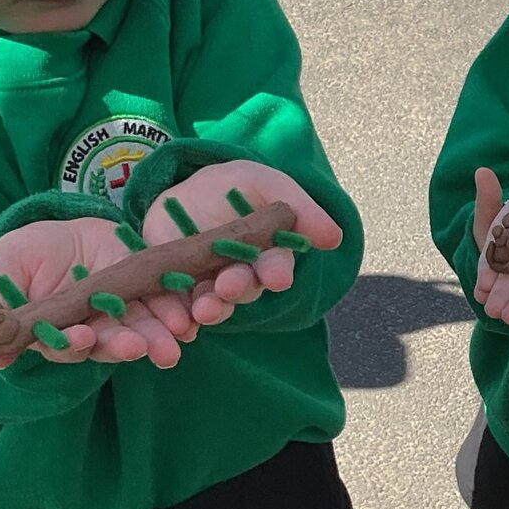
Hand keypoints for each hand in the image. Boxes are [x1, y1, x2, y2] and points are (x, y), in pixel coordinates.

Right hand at [0, 218, 184, 369]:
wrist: (63, 231)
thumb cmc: (24, 256)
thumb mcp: (3, 271)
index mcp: (58, 334)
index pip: (66, 346)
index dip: (74, 344)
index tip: (82, 337)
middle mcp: (94, 331)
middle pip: (110, 343)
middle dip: (126, 344)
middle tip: (140, 346)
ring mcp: (123, 315)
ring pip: (143, 329)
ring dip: (159, 334)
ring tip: (176, 333)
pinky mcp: (148, 292)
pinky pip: (167, 304)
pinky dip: (179, 310)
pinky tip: (191, 315)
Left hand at [141, 160, 342, 326]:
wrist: (187, 189)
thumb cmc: (237, 187)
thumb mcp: (267, 185)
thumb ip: (301, 210)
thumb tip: (334, 237)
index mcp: (267, 255)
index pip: (275, 266)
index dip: (276, 271)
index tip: (277, 276)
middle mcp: (240, 275)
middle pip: (243, 287)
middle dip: (237, 288)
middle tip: (228, 287)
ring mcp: (207, 284)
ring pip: (212, 302)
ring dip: (210, 309)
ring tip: (202, 310)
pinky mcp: (174, 286)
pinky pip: (176, 306)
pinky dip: (176, 316)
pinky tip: (177, 324)